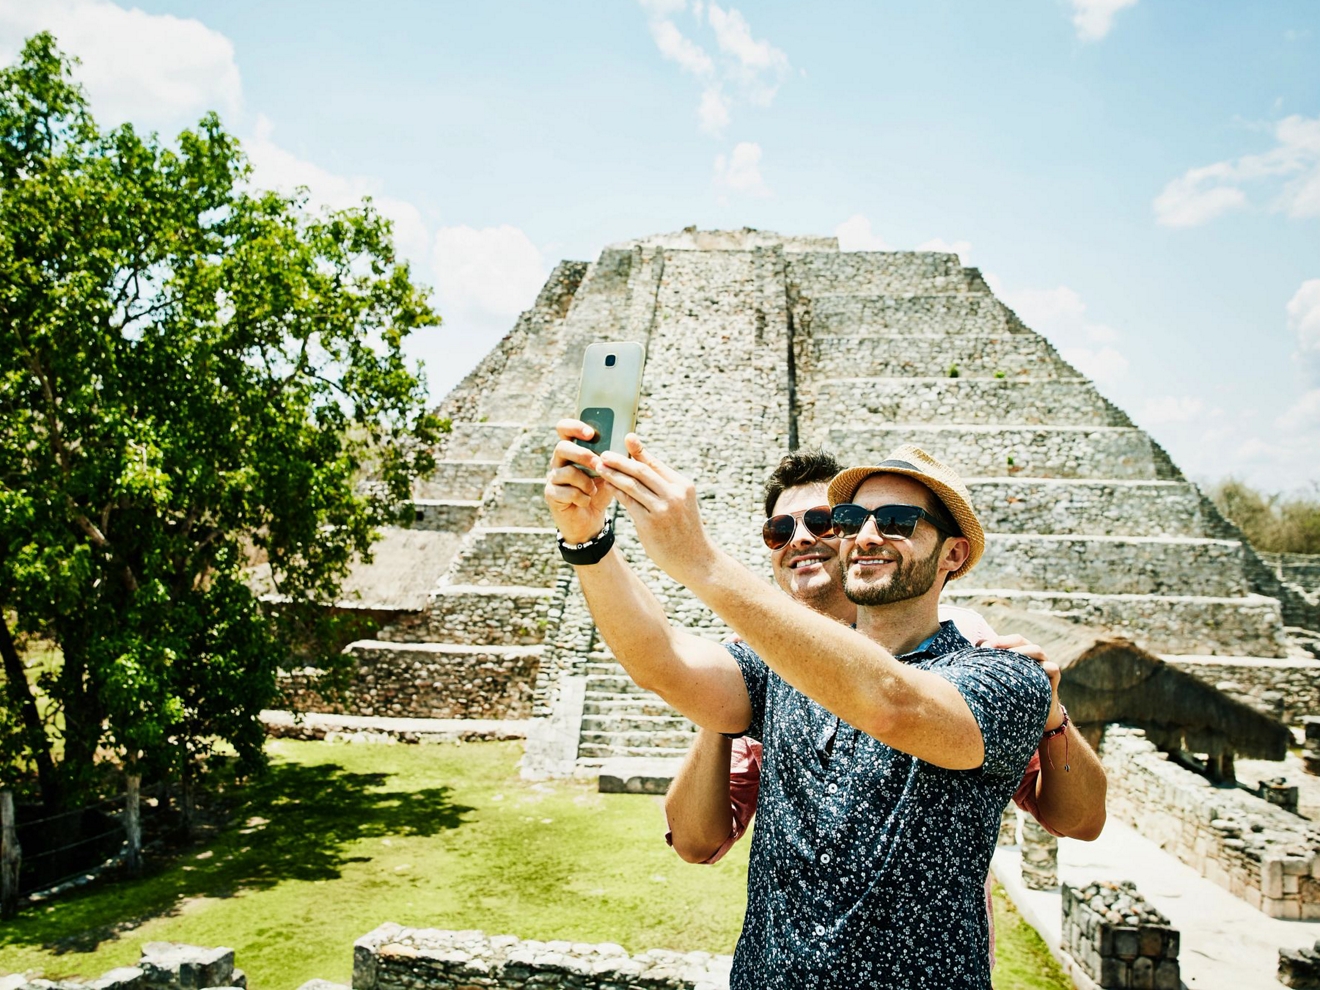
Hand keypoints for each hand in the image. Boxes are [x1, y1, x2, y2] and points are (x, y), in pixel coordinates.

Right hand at [544, 418, 614, 543]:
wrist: (591, 520)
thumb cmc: (600, 491)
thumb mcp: (609, 471)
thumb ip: (614, 456)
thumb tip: (630, 439)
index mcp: (572, 449)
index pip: (564, 428)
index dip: (575, 427)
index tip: (591, 433)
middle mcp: (558, 461)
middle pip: (562, 447)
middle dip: (583, 455)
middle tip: (598, 464)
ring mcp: (553, 478)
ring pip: (566, 472)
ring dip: (585, 482)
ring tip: (593, 490)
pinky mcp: (551, 494)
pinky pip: (567, 492)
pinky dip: (582, 497)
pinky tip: (586, 501)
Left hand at [597, 434, 717, 585]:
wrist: (695, 559)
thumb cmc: (685, 529)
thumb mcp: (681, 502)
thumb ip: (664, 485)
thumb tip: (643, 464)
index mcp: (683, 485)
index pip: (655, 463)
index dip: (638, 450)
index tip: (625, 438)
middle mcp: (674, 495)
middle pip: (641, 471)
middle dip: (620, 460)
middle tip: (604, 453)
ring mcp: (662, 510)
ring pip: (632, 485)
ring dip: (613, 474)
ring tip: (600, 467)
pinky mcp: (650, 524)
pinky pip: (628, 503)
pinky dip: (617, 492)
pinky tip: (607, 486)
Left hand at [980, 633, 1062, 730]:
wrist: (1035, 717)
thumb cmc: (1013, 696)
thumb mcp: (1000, 681)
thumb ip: (990, 667)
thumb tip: (971, 655)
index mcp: (1018, 653)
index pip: (1007, 640)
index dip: (995, 641)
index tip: (980, 646)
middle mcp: (1031, 656)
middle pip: (1021, 640)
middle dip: (1006, 642)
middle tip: (990, 648)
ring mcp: (1044, 664)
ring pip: (1036, 650)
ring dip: (1023, 651)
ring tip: (1010, 657)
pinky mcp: (1053, 678)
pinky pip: (1052, 668)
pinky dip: (1044, 667)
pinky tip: (1032, 671)